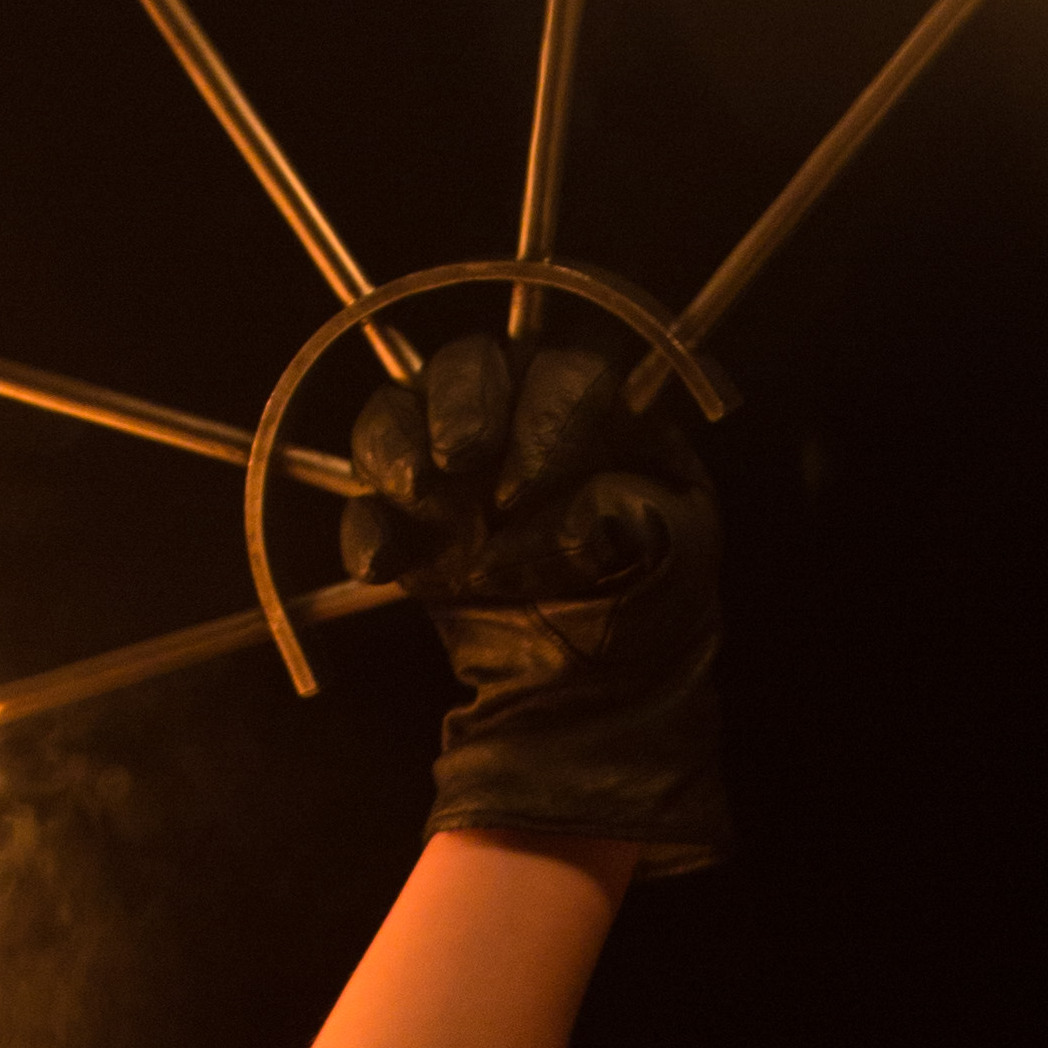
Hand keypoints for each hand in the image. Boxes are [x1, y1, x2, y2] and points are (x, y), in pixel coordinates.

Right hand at [342, 332, 723, 874]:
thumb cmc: (650, 596)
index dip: (546, 414)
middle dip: (461, 403)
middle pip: (470, 364)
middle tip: (462, 459)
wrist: (596, 683)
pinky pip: (366, 508)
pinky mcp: (407, 525)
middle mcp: (514, 414)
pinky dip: (366, 530)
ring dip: (397, 445)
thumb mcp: (680, 552)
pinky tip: (385, 568)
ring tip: (419, 494)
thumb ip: (646, 513)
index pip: (566, 373)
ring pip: (399, 412)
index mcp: (596, 409)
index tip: (534, 482)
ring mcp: (451, 465)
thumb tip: (583, 506)